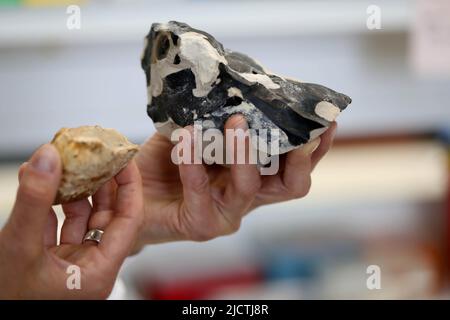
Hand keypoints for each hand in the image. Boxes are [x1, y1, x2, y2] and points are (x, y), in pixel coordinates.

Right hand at [0, 144, 142, 298]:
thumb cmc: (5, 298)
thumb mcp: (20, 246)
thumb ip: (35, 201)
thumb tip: (49, 158)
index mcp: (99, 272)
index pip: (129, 220)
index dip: (130, 186)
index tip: (125, 159)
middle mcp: (90, 267)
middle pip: (107, 216)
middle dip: (101, 183)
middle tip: (98, 154)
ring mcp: (71, 263)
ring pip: (82, 218)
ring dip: (73, 190)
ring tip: (66, 163)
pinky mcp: (52, 259)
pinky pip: (59, 224)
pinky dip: (51, 203)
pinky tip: (41, 183)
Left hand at [135, 115, 336, 246]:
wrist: (131, 194)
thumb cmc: (167, 162)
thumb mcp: (197, 132)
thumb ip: (218, 117)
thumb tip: (235, 85)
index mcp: (255, 177)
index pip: (294, 166)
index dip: (316, 148)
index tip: (327, 120)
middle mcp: (248, 198)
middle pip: (292, 186)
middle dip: (299, 156)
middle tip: (294, 127)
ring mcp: (227, 214)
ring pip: (250, 186)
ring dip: (244, 151)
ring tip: (235, 121)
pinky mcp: (200, 225)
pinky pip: (201, 191)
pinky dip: (194, 161)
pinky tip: (185, 137)